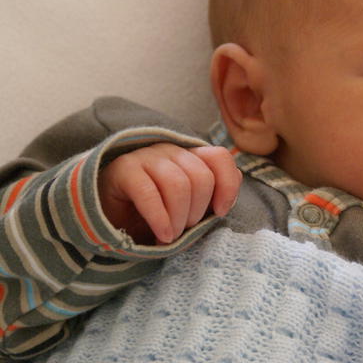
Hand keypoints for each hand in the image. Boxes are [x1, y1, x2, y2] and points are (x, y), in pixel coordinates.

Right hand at [98, 143, 240, 244]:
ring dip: (179, 218)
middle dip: (197, 210)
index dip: (226, 185)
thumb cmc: (153, 214)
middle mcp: (171, 151)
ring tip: (171, 236)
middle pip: (200, 176)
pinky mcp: (124, 169)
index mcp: (191, 156)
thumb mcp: (187, 209)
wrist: (107, 219)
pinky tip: (162, 235)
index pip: (219, 158)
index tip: (219, 212)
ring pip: (178, 184)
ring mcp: (147, 157)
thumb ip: (211, 198)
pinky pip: (149, 192)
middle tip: (185, 230)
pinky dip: (160, 218)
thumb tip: (232, 191)